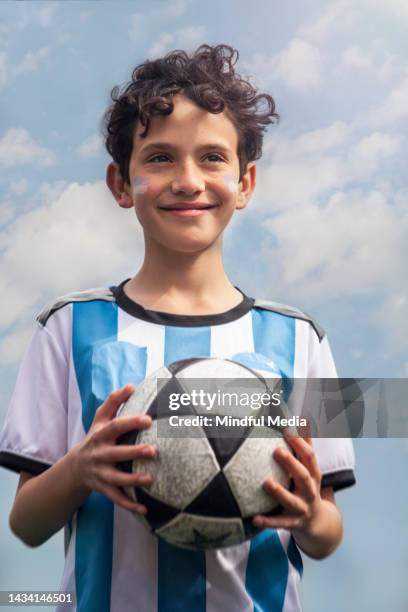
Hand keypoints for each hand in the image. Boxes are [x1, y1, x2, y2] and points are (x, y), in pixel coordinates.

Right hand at [71, 384, 154, 513]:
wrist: (75, 468)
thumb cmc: (97, 438)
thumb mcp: (100, 419)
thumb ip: (114, 401)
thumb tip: (132, 385)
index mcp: (100, 436)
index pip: (115, 427)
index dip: (130, 422)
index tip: (148, 420)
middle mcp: (99, 455)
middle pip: (115, 454)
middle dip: (133, 453)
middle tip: (153, 451)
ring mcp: (100, 474)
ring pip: (116, 479)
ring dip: (132, 481)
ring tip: (150, 479)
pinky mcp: (103, 489)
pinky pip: (116, 499)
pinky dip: (130, 505)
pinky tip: (145, 509)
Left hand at [252, 432, 322, 534]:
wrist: (318, 522)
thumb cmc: (308, 486)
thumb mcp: (310, 467)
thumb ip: (306, 443)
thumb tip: (303, 417)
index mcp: (313, 474)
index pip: (309, 457)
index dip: (300, 443)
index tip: (287, 430)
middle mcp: (310, 491)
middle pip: (304, 476)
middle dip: (291, 464)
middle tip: (276, 451)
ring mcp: (302, 508)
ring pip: (292, 501)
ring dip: (280, 492)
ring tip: (266, 483)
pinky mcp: (293, 523)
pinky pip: (280, 523)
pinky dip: (268, 522)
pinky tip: (254, 518)